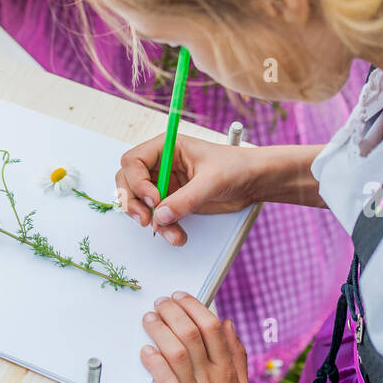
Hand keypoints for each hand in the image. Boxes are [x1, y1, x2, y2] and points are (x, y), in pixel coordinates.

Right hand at [115, 132, 264, 244]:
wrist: (254, 181)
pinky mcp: (173, 201)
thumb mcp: (212, 180)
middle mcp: (161, 164)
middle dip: (133, 202)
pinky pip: (157, 217)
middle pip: (128, 181)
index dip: (137, 181)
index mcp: (166, 148)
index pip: (134, 161)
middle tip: (146, 219)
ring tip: (169, 232)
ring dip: (150, 220)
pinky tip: (177, 235)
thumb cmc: (237, 166)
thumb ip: (186, 198)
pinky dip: (163, 228)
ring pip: (140, 203)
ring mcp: (165, 184)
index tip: (154, 199)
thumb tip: (161, 215)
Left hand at [141, 293, 255, 382]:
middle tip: (159, 303)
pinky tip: (146, 353)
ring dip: (161, 332)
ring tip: (149, 320)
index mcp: (227, 372)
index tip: (179, 296)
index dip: (194, 307)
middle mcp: (212, 381)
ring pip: (178, 355)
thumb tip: (226, 323)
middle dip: (173, 313)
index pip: (213, 328)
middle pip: (193, 335)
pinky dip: (156, 365)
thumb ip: (235, 354)